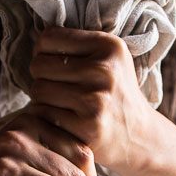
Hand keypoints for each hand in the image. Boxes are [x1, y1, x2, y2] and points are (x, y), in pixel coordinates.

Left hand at [30, 27, 151, 175]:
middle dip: (41, 78)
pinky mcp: (87, 127)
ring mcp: (95, 100)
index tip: (53, 67)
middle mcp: (103, 70)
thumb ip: (78, 46)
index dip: (42, 53)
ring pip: (38, 91)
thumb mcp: (109, 60)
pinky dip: (45, 120)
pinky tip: (60, 122)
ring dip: (41, 100)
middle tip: (55, 90)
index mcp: (108, 46)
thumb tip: (35, 40)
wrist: (140, 137)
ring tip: (59, 106)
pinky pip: (44, 115)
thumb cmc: (115, 96)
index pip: (47, 38)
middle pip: (39, 65)